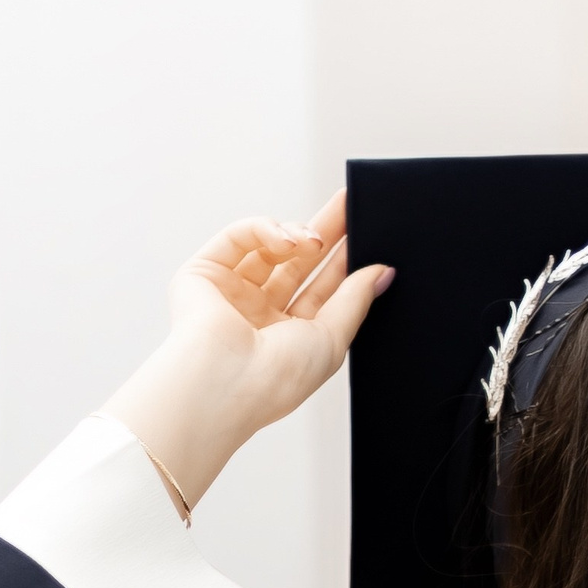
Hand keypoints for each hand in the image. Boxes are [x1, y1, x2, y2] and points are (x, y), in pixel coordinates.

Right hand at [100, 187, 390, 514]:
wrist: (226, 382)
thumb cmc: (276, 378)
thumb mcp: (333, 339)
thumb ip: (356, 300)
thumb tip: (383, 272)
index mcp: (288, 339)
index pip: (321, 290)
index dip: (343, 262)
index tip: (366, 233)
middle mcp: (258, 316)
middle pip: (297, 262)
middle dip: (325, 232)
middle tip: (348, 204)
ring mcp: (230, 294)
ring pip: (268, 245)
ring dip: (297, 235)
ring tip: (314, 241)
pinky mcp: (203, 273)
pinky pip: (238, 236)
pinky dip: (264, 230)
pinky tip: (286, 241)